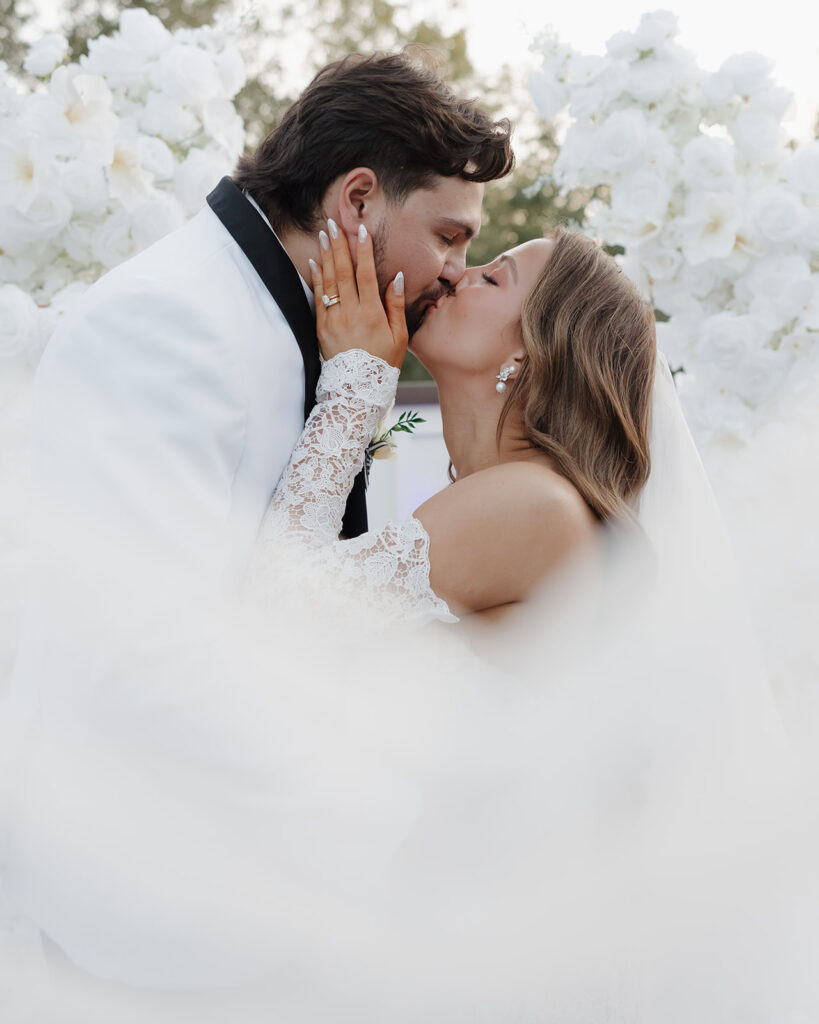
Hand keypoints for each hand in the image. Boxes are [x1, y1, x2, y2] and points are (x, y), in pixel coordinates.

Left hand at [309, 219, 407, 368]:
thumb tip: (396, 277)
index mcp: (372, 314)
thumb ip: (396, 305)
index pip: (366, 274)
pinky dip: (316, 279)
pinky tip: (315, 262)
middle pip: (343, 272)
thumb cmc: (383, 364)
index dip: (363, 251)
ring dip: (326, 256)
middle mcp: (350, 314)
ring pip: (329, 282)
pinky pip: (318, 299)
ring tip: (323, 235)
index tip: (361, 231)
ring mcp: (333, 320)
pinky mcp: (322, 328)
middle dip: (338, 246)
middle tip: (333, 224)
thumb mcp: (399, 337)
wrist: (357, 390)